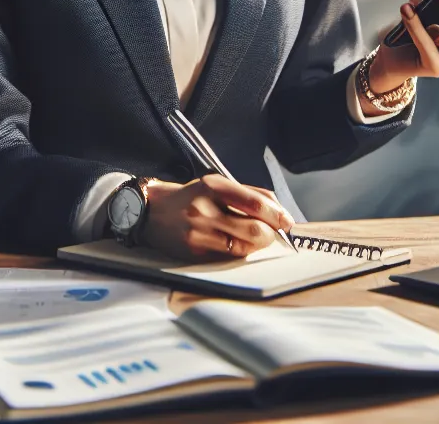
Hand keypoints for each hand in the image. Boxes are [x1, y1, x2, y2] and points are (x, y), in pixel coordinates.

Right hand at [139, 175, 295, 261]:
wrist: (151, 211)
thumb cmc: (190, 197)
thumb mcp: (216, 183)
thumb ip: (247, 193)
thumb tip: (278, 208)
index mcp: (213, 186)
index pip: (254, 203)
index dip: (276, 214)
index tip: (287, 221)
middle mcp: (205, 209)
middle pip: (253, 229)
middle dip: (271, 233)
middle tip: (276, 233)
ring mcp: (199, 232)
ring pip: (243, 246)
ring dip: (258, 245)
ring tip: (260, 239)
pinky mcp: (195, 251)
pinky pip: (228, 256)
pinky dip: (241, 251)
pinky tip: (240, 244)